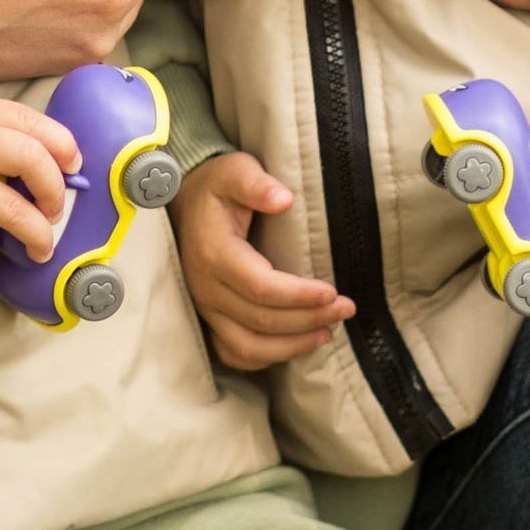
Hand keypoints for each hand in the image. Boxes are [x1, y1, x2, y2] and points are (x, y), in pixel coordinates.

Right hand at [174, 152, 351, 368]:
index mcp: (215, 254)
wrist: (183, 202)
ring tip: (327, 333)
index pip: (261, 287)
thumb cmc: (216, 187)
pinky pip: (234, 352)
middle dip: (308, 320)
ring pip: (248, 346)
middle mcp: (207, 288)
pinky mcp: (209, 318)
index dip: (299, 295)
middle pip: (261, 320)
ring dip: (291, 346)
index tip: (333, 292)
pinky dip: (266, 357)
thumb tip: (284, 199)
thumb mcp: (234, 171)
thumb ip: (255, 183)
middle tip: (346, 309)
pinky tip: (295, 346)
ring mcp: (206, 307)